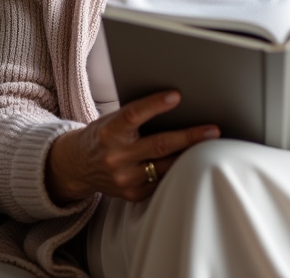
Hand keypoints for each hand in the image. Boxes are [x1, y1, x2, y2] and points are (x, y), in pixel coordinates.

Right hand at [46, 90, 218, 203]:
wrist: (77, 166)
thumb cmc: (102, 136)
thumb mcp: (112, 121)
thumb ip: (137, 117)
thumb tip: (175, 106)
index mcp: (109, 132)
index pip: (134, 115)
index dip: (155, 105)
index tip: (176, 95)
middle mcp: (116, 156)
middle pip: (160, 145)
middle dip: (189, 137)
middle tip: (213, 130)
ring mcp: (124, 178)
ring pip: (166, 166)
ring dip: (190, 155)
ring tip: (210, 145)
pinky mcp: (132, 194)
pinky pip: (161, 181)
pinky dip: (176, 170)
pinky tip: (190, 161)